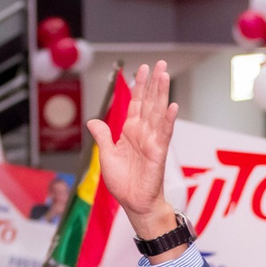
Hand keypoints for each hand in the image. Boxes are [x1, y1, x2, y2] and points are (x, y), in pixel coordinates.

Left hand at [89, 61, 180, 237]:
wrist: (133, 202)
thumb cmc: (123, 183)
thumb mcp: (106, 155)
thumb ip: (102, 136)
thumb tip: (92, 121)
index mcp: (130, 132)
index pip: (137, 104)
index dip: (139, 86)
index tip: (141, 69)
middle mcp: (143, 133)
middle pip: (150, 102)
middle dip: (154, 83)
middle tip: (160, 64)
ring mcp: (152, 141)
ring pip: (158, 112)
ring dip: (162, 94)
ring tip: (165, 75)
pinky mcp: (158, 153)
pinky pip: (164, 133)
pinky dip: (168, 120)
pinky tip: (172, 106)